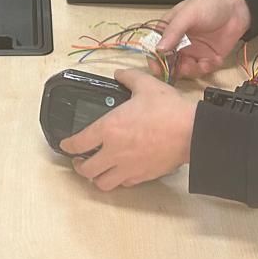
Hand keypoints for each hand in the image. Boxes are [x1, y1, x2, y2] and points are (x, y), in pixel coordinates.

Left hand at [60, 68, 197, 190]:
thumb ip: (128, 78)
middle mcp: (113, 152)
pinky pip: (123, 184)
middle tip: (80, 160)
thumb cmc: (168, 110)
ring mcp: (128, 168)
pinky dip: (118, 180)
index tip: (65, 145)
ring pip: (102, 183)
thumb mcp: (146, 85)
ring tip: (97, 170)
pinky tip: (120, 171)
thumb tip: (119, 74)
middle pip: (86, 169)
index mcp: (109, 129)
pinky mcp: (142, 177)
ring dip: (96, 177)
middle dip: (79, 166)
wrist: (192, 132)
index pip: (78, 143)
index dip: (68, 145)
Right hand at [156, 0, 251, 78]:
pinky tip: (212, 61)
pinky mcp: (208, 58)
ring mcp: (193, 51)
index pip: (156, 47)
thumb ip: (173, 31)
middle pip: (169, 62)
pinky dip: (206, 69)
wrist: (238, 9)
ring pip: (184, 69)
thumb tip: (159, 48)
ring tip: (199, 65)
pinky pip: (202, 70)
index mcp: (170, 29)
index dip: (154, 59)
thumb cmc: (210, 5)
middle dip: (174, 69)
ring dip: (190, 71)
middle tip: (181, 69)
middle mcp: (179, 42)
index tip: (157, 68)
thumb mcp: (189, 14)